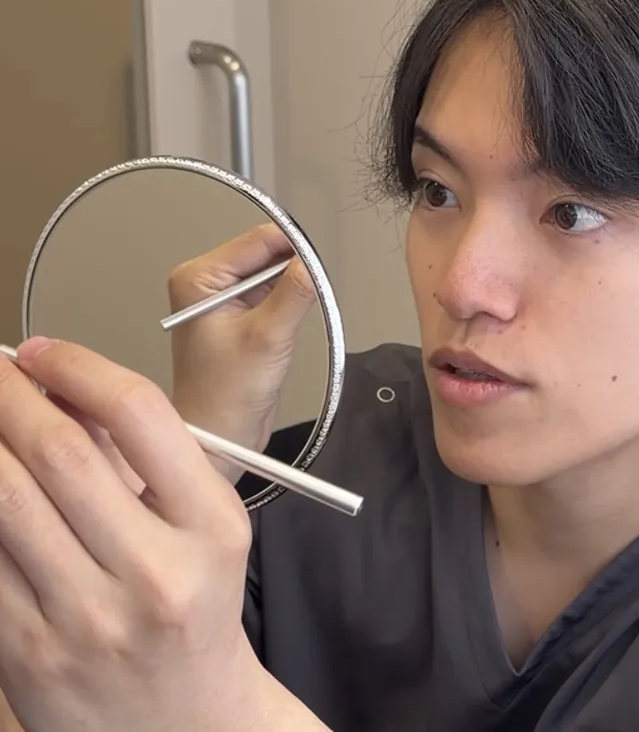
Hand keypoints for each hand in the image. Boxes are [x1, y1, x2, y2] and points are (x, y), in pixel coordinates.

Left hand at [0, 338, 270, 731]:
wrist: (186, 720)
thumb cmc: (195, 610)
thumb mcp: (205, 531)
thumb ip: (149, 462)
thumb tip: (63, 390)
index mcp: (212, 530)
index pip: (141, 417)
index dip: (79, 369)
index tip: (42, 350)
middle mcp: (155, 573)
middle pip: (62, 452)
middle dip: (10, 395)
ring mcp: (87, 618)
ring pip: (6, 500)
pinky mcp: (29, 653)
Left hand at [168, 223, 316, 465]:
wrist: (219, 436)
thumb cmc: (227, 393)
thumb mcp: (268, 336)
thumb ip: (295, 292)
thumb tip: (315, 260)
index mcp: (198, 277)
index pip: (258, 241)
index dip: (294, 248)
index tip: (319, 268)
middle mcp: (206, 282)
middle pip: (265, 253)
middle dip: (293, 270)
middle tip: (311, 296)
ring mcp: (222, 298)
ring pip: (272, 273)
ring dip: (292, 288)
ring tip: (294, 318)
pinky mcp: (239, 315)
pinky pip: (272, 292)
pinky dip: (289, 302)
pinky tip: (290, 324)